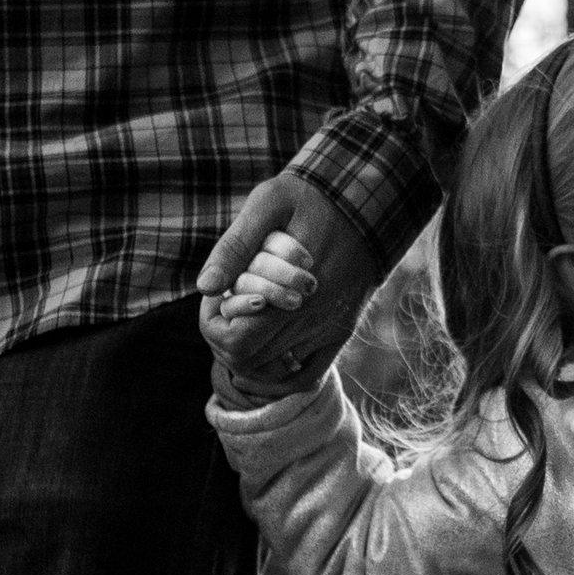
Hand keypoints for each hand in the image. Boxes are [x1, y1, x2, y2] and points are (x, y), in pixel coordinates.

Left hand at [196, 173, 379, 405]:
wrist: (368, 204)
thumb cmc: (312, 199)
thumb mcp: (268, 204)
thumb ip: (234, 246)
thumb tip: (205, 286)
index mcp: (290, 292)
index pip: (236, 343)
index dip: (213, 323)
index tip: (216, 295)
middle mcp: (312, 321)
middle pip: (249, 362)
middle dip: (226, 337)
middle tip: (227, 305)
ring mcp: (329, 331)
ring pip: (274, 373)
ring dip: (250, 351)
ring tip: (246, 317)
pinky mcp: (340, 333)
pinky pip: (306, 375)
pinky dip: (280, 371)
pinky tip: (269, 344)